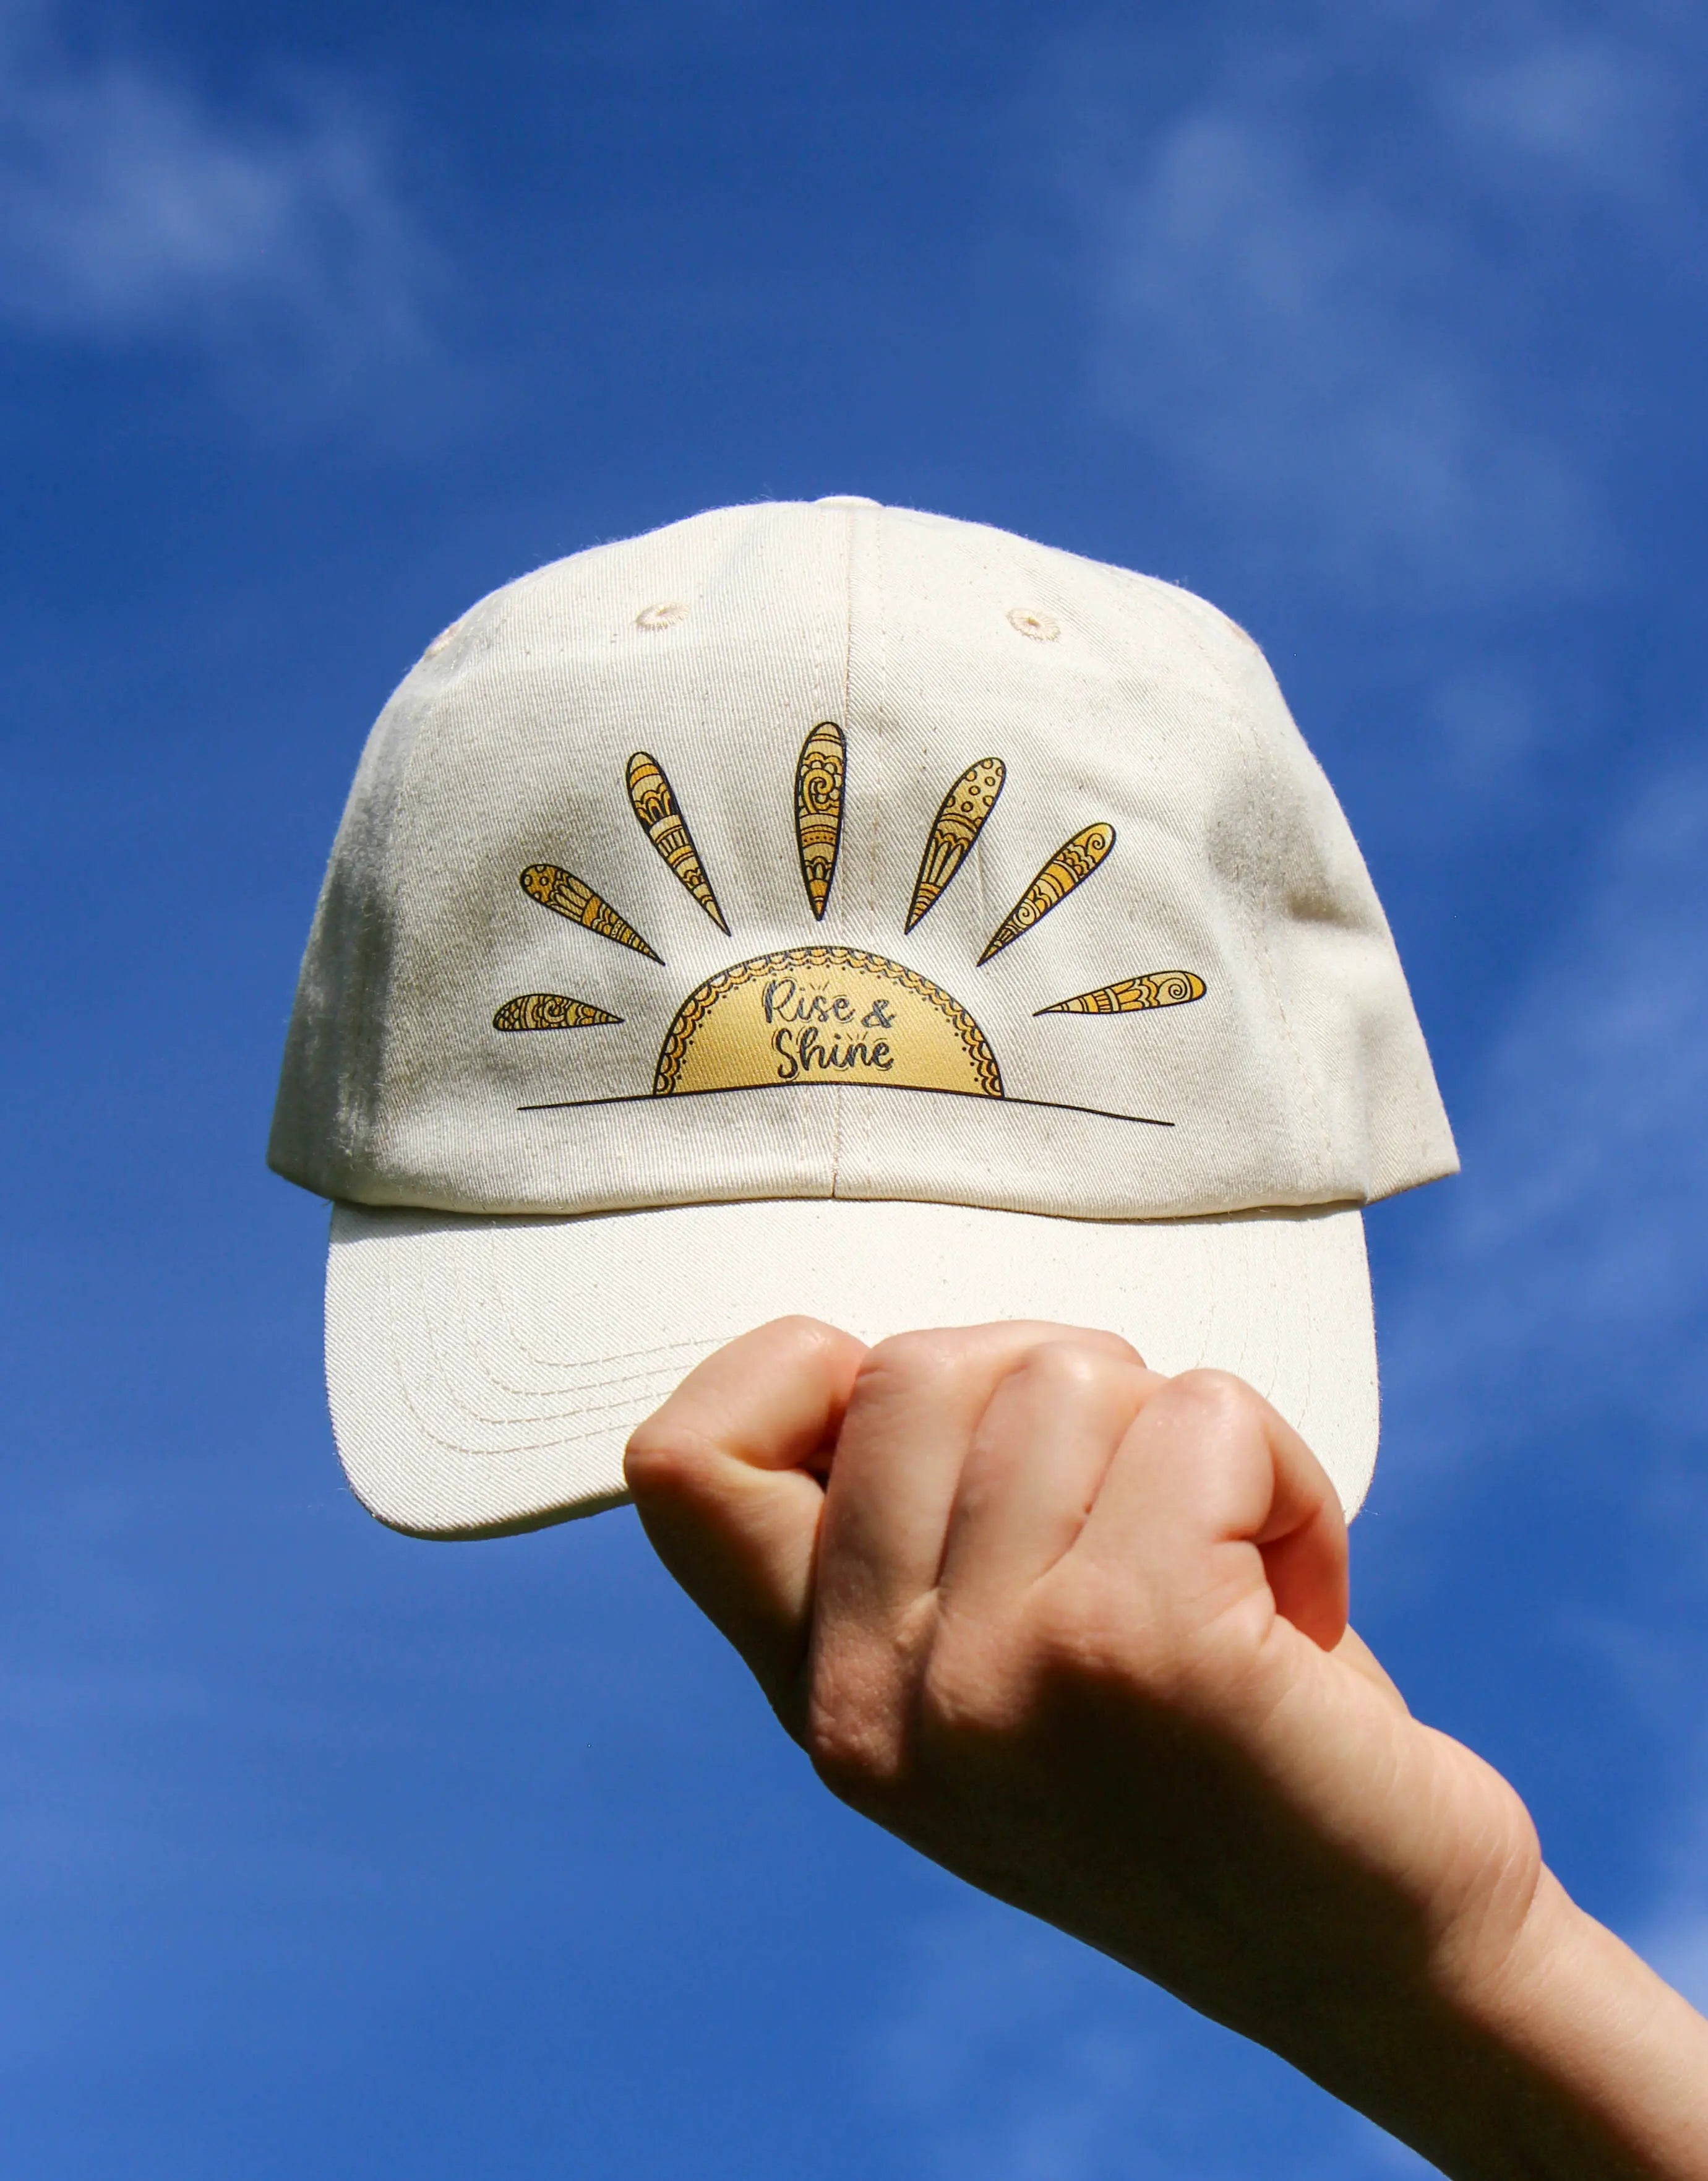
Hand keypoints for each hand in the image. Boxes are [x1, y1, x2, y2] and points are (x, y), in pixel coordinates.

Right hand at [626, 1317, 1707, 2179]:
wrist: (1385, 1961)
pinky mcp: (1142, 1651)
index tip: (944, 1431)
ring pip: (1066, 1371)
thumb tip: (877, 1353)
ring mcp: (995, 1679)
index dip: (794, 1373)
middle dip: (1062, 1389)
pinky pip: (1205, 1416)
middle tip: (1148, 1515)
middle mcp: (877, 1704)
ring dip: (1194, 1436)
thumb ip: (907, 1539)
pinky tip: (1303, 1596)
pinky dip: (1286, 1473)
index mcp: (827, 1699)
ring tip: (1237, 1570)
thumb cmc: (1208, 1765)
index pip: (683, 1463)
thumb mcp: (994, 1668)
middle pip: (913, 1365)